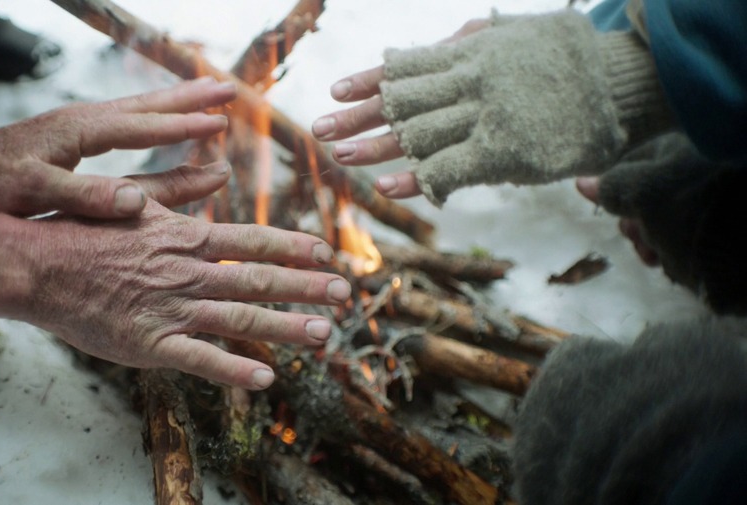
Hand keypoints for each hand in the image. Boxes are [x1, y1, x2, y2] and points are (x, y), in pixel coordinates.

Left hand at [0, 76, 235, 216]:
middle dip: (191, 99)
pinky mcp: (70, 138)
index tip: (219, 124)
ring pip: (139, 110)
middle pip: (149, 105)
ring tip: (208, 95)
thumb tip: (136, 204)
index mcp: (79, 132)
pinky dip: (152, 118)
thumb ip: (85, 197)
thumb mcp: (34, 193)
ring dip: (175, 103)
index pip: (143, 126)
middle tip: (231, 90)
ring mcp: (77, 127)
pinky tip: (159, 122)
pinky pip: (124, 123)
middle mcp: (83, 121)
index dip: (183, 127)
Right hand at [25, 169, 350, 389]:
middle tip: (345, 294)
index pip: (254, 241)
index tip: (327, 252)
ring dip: (287, 327)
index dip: (295, 248)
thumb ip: (181, 185)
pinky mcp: (150, 344)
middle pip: (260, 280)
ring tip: (325, 335)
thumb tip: (220, 169)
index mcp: (187, 237)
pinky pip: (201, 359)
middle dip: (307, 287)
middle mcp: (188, 272)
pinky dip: (235, 369)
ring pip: (241, 320)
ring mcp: (172, 309)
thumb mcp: (135, 197)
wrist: (36, 263)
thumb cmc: (82, 228)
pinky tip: (267, 378)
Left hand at [316, 11, 668, 204]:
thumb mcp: (515, 35)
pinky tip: (386, 188)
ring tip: (340, 156)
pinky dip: (416, 180)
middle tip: (319, 130)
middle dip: (358, 117)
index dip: (369, 81)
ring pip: (417, 134)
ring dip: (376, 148)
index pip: (407, 68)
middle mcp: (470, 82)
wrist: (624, 81)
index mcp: (471, 53)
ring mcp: (485, 117)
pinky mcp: (503, 152)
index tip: (336, 92)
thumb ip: (471, 40)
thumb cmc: (570, 59)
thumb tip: (431, 43)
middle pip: (402, 101)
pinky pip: (448, 168)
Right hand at [578, 133, 746, 312]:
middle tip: (640, 239)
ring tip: (658, 257)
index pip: (631, 166)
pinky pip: (688, 237)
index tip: (616, 214)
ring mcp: (711, 199)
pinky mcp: (722, 228)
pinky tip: (680, 263)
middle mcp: (696, 169)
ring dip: (654, 241)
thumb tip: (581, 182)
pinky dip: (679, 251)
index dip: (615, 191)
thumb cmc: (691, 207)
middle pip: (648, 196)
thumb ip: (612, 188)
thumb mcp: (642, 194)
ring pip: (666, 221)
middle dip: (636, 223)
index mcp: (677, 151)